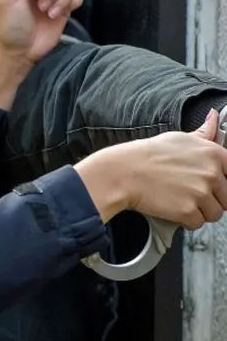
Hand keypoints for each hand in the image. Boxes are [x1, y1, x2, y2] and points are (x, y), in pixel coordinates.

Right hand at [75, 110, 226, 228]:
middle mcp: (211, 173)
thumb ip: (203, 133)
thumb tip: (214, 117)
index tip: (210, 184)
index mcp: (213, 154)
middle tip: (189, 193)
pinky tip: (173, 209)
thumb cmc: (146, 155)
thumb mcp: (178, 138)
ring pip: (215, 214)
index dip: (221, 182)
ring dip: (200, 212)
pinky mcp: (187, 211)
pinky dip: (186, 221)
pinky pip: (197, 223)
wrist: (123, 172)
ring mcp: (201, 193)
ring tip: (180, 201)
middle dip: (211, 199)